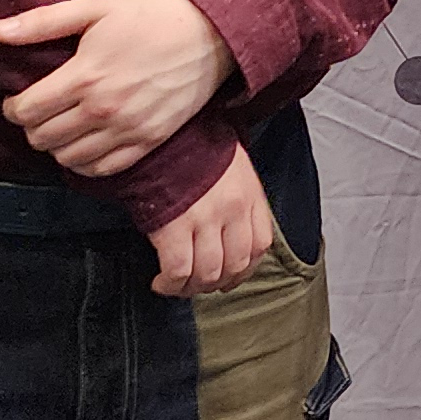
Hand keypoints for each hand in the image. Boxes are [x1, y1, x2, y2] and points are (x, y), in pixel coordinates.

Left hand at [0, 0, 234, 177]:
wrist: (213, 31)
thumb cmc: (153, 13)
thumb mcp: (96, 7)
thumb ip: (43, 22)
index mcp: (85, 75)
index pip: (27, 110)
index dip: (13, 108)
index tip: (17, 100)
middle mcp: (104, 110)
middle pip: (43, 138)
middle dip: (31, 127)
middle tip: (39, 112)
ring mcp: (128, 129)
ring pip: (69, 159)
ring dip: (56, 146)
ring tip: (61, 127)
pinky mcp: (149, 141)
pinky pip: (103, 169)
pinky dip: (86, 163)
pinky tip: (86, 144)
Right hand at [145, 144, 276, 297]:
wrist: (161, 133)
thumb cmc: (192, 148)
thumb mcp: (230, 167)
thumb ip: (236, 198)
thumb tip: (227, 234)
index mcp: (249, 194)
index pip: (259, 245)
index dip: (244, 270)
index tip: (229, 278)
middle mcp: (232, 209)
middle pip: (234, 265)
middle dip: (217, 283)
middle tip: (199, 284)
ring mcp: (205, 218)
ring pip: (207, 273)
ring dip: (192, 288)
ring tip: (177, 285)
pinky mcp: (173, 226)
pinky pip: (178, 270)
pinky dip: (171, 284)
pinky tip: (161, 282)